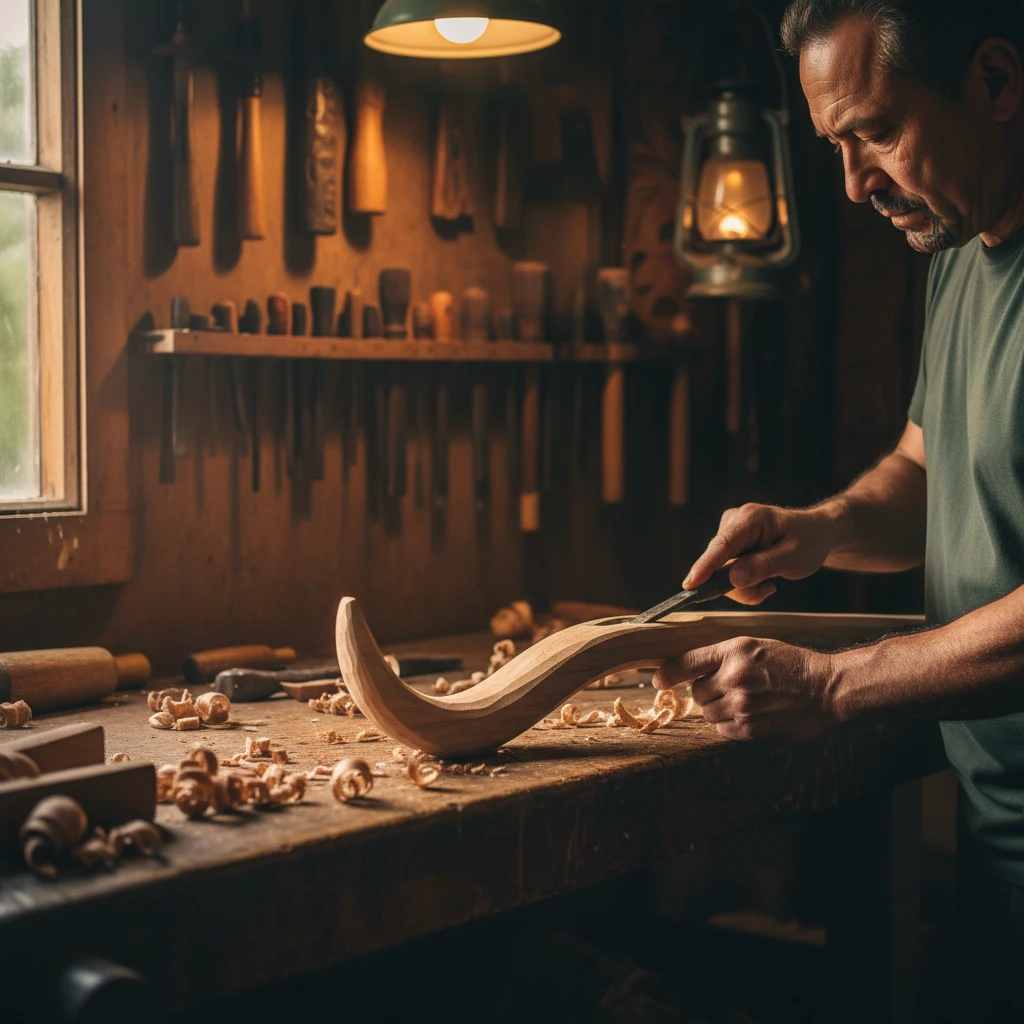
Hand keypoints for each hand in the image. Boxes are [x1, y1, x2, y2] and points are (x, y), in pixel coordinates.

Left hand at [653, 637, 839, 741]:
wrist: (827, 689)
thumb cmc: (793, 665)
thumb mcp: (757, 646)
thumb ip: (724, 656)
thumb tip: (691, 670)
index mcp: (735, 651)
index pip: (688, 662)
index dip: (669, 673)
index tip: (658, 680)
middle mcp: (734, 676)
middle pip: (697, 692)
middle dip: (706, 691)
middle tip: (728, 688)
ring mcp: (742, 705)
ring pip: (708, 712)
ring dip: (717, 709)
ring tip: (742, 702)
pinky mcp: (750, 729)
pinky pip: (722, 729)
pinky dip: (729, 724)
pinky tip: (749, 715)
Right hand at [684, 503, 837, 605]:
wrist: (815, 534)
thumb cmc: (809, 542)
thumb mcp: (794, 557)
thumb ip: (763, 566)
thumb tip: (733, 579)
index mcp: (751, 518)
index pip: (722, 545)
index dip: (705, 566)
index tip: (690, 585)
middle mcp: (734, 521)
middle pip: (720, 563)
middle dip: (739, 585)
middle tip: (769, 590)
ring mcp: (729, 531)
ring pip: (721, 571)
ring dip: (744, 586)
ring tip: (770, 583)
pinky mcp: (729, 543)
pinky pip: (726, 571)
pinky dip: (743, 582)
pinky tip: (763, 578)